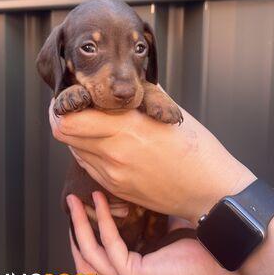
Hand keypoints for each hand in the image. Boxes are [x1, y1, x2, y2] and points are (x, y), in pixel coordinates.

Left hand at [49, 100, 254, 223]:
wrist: (211, 193)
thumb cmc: (197, 150)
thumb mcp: (168, 113)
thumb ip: (141, 96)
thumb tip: (125, 82)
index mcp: (127, 128)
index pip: (69, 119)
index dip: (63, 105)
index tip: (71, 96)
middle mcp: (114, 153)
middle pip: (64, 134)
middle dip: (65, 117)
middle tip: (76, 107)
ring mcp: (112, 175)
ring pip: (74, 150)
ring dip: (78, 136)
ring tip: (94, 125)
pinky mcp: (116, 188)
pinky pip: (90, 166)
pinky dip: (91, 152)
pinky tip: (108, 144)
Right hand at [66, 191, 273, 274]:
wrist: (222, 249)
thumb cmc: (198, 237)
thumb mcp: (159, 222)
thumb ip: (141, 213)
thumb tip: (126, 187)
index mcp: (132, 267)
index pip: (94, 255)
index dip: (82, 230)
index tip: (80, 202)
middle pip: (84, 259)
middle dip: (73, 228)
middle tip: (71, 201)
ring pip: (89, 254)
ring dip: (79, 224)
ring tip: (77, 199)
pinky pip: (109, 245)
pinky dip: (102, 221)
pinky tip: (101, 201)